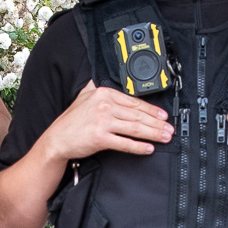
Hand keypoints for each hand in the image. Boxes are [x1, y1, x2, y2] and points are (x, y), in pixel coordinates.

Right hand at [43, 81, 173, 163]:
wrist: (57, 139)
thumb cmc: (71, 121)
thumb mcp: (83, 96)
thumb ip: (96, 87)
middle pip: (138, 115)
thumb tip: (104, 78)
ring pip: (135, 128)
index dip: (152, 110)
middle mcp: (105, 106)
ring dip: (153, 134)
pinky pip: (124, 143)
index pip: (134, 102)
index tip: (163, 116)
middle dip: (157, 123)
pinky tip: (148, 148)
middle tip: (169, 129)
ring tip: (164, 138)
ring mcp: (103, 122)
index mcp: (104, 94)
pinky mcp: (100, 138)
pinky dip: (138, 147)